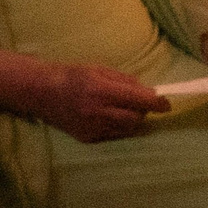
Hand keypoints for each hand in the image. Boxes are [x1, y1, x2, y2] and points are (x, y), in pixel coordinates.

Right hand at [33, 60, 168, 141]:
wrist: (40, 92)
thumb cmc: (70, 75)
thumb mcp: (98, 69)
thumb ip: (124, 80)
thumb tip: (148, 91)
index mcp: (100, 90)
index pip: (139, 100)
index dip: (156, 102)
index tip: (166, 103)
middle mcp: (97, 112)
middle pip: (136, 117)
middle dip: (143, 109)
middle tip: (139, 100)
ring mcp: (92, 128)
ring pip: (127, 128)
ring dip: (132, 118)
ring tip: (122, 107)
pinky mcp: (88, 138)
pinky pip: (114, 134)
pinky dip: (118, 125)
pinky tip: (108, 116)